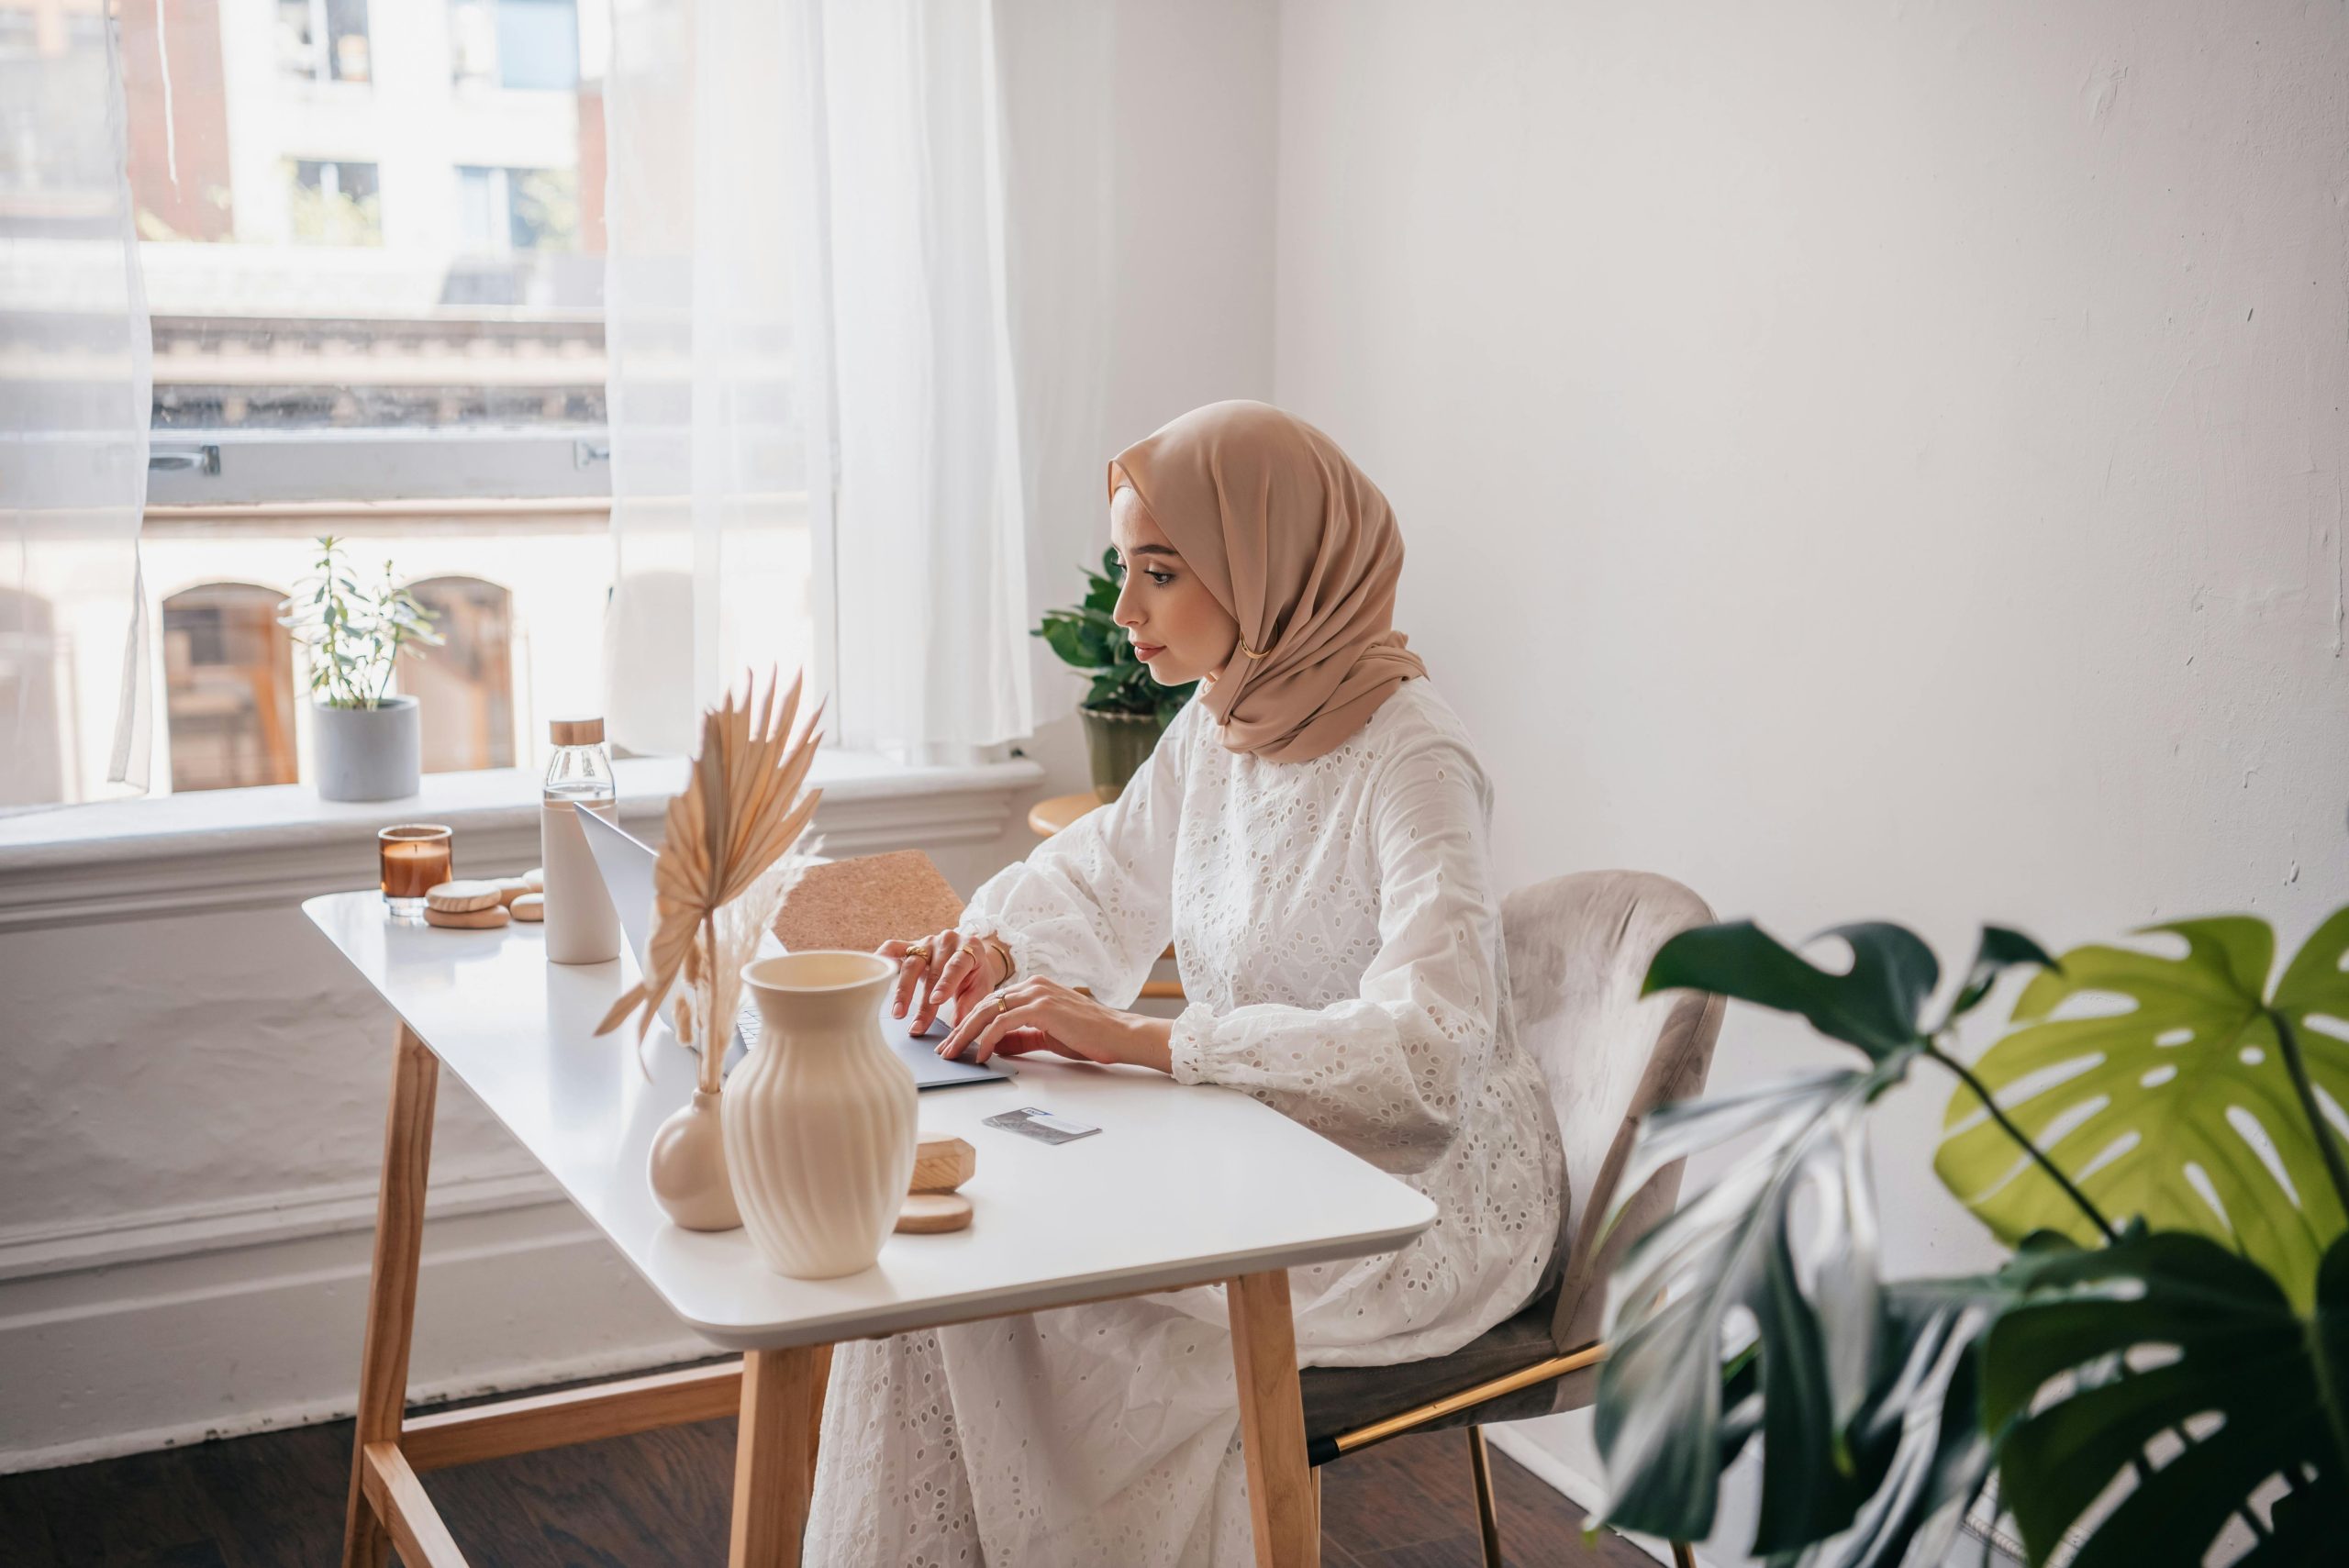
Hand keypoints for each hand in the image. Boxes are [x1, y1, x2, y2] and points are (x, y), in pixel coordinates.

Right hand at [877, 929, 1007, 1033]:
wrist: (972, 954)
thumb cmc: (976, 973)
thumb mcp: (981, 987)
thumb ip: (970, 1003)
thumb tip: (957, 1025)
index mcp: (970, 949)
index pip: (956, 965)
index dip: (946, 983)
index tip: (936, 1001)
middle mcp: (947, 941)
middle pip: (932, 971)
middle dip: (922, 1001)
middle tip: (916, 1026)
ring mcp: (928, 942)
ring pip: (912, 964)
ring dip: (903, 990)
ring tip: (897, 1014)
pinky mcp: (912, 944)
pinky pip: (894, 947)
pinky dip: (883, 957)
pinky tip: (873, 969)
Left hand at [934, 974, 1173, 1072]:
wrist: (1119, 1035)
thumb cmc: (1089, 1036)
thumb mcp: (1048, 1036)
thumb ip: (1021, 1037)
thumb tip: (995, 1046)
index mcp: (1034, 988)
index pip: (992, 1003)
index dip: (970, 1023)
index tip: (955, 1042)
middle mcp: (1033, 985)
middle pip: (984, 1005)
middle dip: (960, 1029)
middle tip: (945, 1050)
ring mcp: (1037, 994)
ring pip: (988, 1012)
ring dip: (966, 1034)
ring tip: (954, 1053)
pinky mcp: (1041, 1008)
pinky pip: (1003, 1023)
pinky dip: (988, 1039)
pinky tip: (982, 1054)